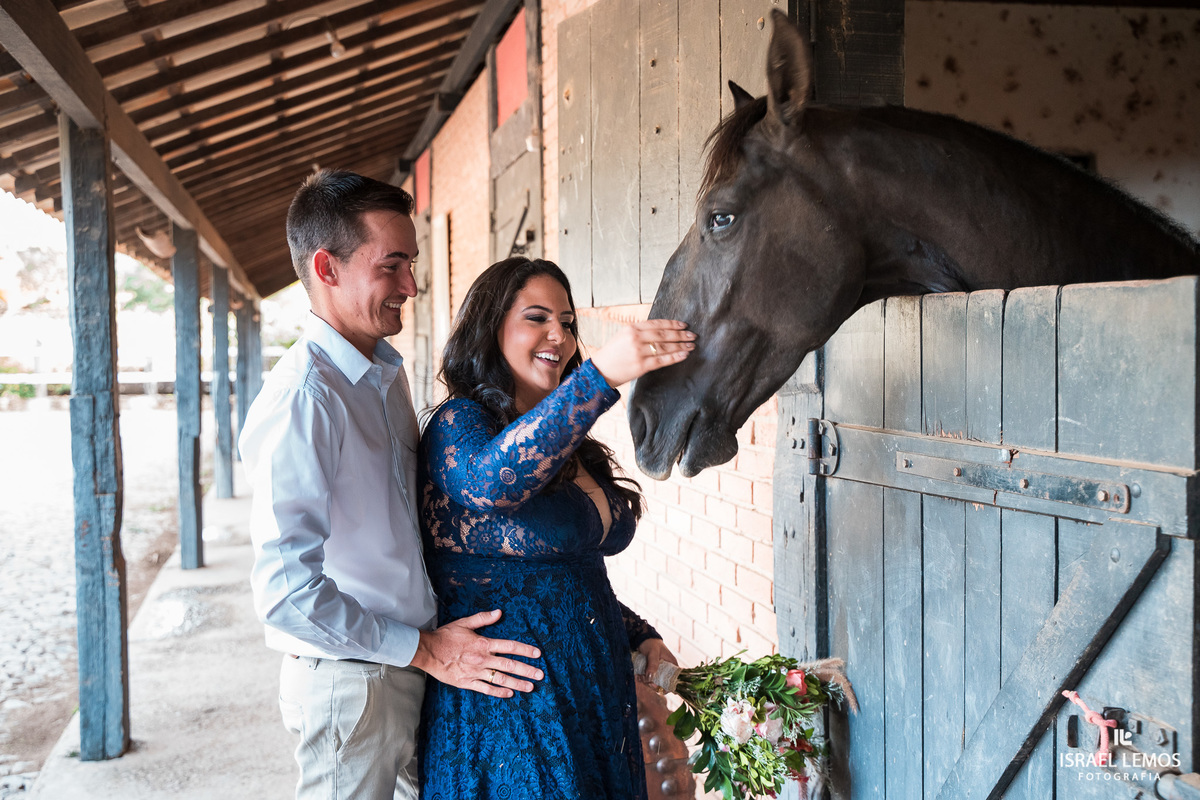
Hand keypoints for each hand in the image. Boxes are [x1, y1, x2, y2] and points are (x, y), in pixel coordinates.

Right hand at [410, 609, 543, 697]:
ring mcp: (475, 672)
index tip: (537, 654)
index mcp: (483, 644)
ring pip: (500, 679)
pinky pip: (486, 689)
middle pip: (509, 666)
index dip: (525, 650)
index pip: (509, 647)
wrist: (428, 651)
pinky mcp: (467, 683)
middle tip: (540, 675)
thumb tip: (499, 612)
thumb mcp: (464, 623)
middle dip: (527, 671)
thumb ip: (483, 619)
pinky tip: (509, 694)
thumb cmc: (446, 636)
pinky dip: (499, 692)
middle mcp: (482, 659)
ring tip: (530, 687)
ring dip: (517, 684)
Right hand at [590, 319, 695, 388]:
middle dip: (680, 335)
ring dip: (680, 346)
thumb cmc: (612, 354)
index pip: (657, 323)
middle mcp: (635, 338)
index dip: (672, 324)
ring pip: (665, 347)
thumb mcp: (622, 336)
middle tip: (692, 336)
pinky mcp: (641, 366)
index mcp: (631, 328)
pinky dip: (674, 357)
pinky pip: (662, 360)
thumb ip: (639, 332)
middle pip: (663, 334)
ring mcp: (639, 352)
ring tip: (691, 345)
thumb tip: (660, 330)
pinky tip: (684, 355)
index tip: (684, 325)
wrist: (599, 371)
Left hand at [636, 637, 678, 685]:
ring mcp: (658, 670)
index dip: (665, 687)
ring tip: (639, 676)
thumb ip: (653, 664)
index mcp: (672, 665)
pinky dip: (642, 679)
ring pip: (654, 682)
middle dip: (652, 684)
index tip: (654, 685)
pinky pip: (648, 679)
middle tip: (644, 680)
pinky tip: (637, 675)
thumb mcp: (652, 652)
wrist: (642, 637)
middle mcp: (667, 669)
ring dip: (646, 682)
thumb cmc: (651, 642)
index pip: (674, 681)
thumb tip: (650, 678)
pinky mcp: (651, 670)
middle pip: (662, 684)